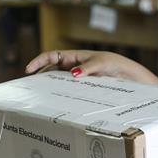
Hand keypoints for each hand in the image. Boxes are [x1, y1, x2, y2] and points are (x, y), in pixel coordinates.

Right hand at [25, 50, 157, 84]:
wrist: (129, 76)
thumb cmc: (115, 64)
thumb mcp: (102, 63)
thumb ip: (88, 67)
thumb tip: (72, 73)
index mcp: (75, 56)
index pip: (51, 56)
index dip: (38, 61)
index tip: (28, 70)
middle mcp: (74, 66)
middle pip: (51, 70)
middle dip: (39, 76)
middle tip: (30, 88)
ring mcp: (78, 77)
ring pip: (58, 81)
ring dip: (49, 87)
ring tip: (39, 97)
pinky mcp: (84, 87)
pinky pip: (68, 90)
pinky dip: (61, 94)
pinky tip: (58, 102)